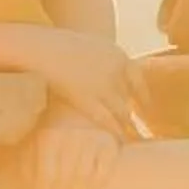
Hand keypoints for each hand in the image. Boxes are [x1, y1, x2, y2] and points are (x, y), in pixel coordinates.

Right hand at [20, 28, 151, 141]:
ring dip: (129, 129)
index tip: (147, 109)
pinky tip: (120, 142)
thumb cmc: (58, 45)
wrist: (41, 46)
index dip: (143, 97)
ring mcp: (103, 85)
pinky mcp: (87, 98)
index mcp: (118, 56)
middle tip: (140, 132)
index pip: (138, 81)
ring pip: (123, 113)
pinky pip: (107, 120)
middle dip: (134, 117)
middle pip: (129, 100)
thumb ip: (104, 63)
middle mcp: (116, 71)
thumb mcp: (91, 47)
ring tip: (133, 141)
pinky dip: (116, 132)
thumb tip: (108, 78)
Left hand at [23, 108, 121, 188]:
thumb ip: (29, 167)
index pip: (47, 177)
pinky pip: (104, 174)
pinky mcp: (111, 145)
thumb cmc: (51, 129)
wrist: (80, 105)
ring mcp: (94, 142)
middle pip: (65, 182)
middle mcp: (72, 139)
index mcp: (49, 138)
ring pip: (84, 181)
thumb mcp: (33, 142)